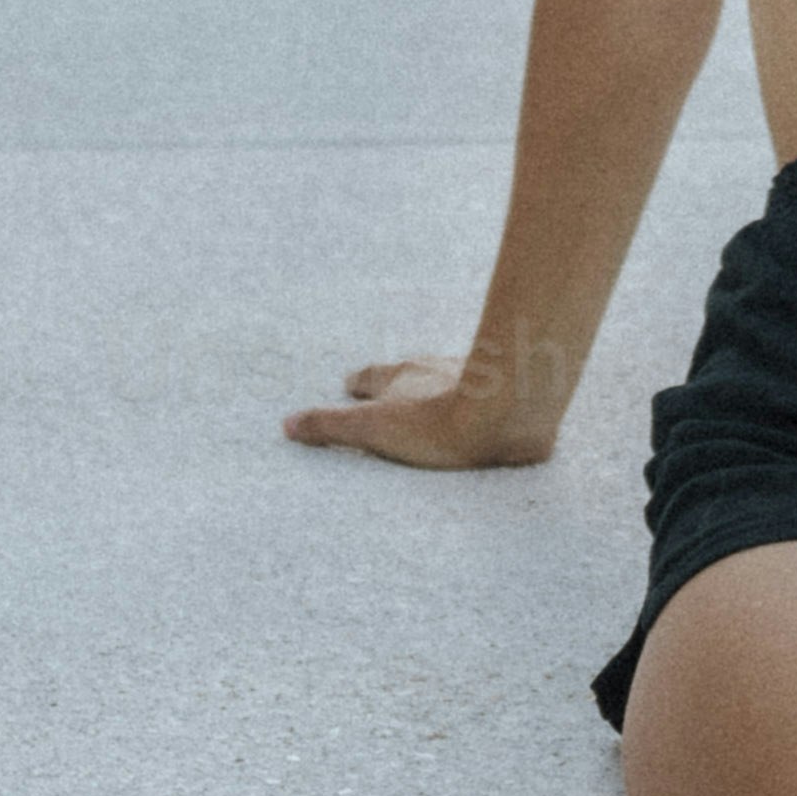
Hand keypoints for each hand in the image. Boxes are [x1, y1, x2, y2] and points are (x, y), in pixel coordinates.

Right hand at [285, 349, 559, 469]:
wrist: (510, 412)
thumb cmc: (440, 423)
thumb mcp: (373, 428)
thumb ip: (330, 427)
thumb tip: (286, 424)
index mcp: (400, 376)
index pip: (370, 376)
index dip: (359, 382)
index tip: (350, 384)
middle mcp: (435, 367)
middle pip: (411, 372)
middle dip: (400, 382)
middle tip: (391, 389)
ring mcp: (474, 374)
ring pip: (451, 375)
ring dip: (442, 386)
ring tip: (438, 398)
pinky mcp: (508, 391)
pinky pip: (489, 391)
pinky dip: (482, 397)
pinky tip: (489, 409)